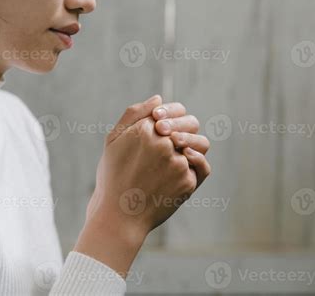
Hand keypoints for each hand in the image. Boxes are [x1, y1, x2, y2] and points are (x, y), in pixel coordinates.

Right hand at [75, 95, 211, 276]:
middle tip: (172, 140)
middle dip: (184, 130)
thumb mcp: (113, 140)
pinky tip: (183, 168)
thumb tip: (159, 98)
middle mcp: (164, 144)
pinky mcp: (187, 182)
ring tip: (177, 155)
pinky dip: (196, 165)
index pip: (175, 111)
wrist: (119, 216)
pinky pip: (201, 167)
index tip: (162, 126)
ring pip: (199, 145)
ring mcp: (177, 163)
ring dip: (191, 147)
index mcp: (145, 129)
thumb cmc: (113, 176)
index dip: (172, 116)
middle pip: (191, 125)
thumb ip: (135, 114)